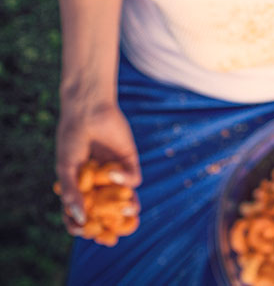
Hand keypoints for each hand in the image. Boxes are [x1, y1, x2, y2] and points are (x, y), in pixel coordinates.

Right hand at [55, 101, 140, 233]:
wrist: (88, 112)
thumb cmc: (72, 139)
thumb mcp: (66, 168)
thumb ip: (72, 193)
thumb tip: (79, 219)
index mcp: (80, 186)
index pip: (82, 213)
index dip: (82, 225)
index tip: (83, 233)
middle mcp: (99, 183)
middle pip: (107, 210)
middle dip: (109, 223)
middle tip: (110, 235)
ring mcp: (115, 173)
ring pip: (125, 198)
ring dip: (127, 209)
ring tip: (126, 213)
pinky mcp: (130, 162)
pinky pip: (133, 179)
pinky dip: (124, 181)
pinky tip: (112, 173)